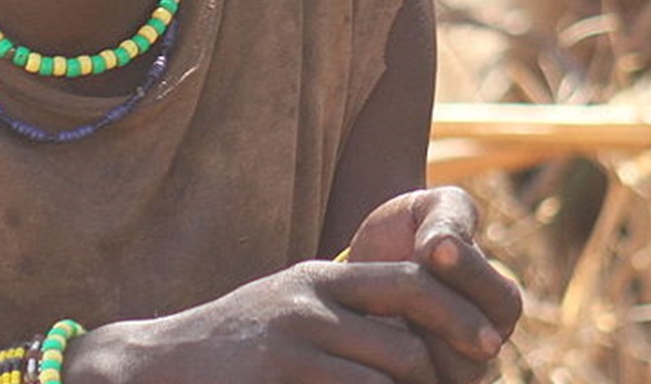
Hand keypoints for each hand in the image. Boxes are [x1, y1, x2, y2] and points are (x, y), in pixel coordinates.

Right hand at [66, 257, 506, 383]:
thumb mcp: (292, 307)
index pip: (410, 280)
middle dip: (434, 381)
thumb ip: (344, 311)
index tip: (489, 346)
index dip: (456, 313)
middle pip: (406, 344)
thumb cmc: (237, 345)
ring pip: (386, 380)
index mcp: (320, 277)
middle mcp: (309, 299)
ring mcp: (291, 339)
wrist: (161, 361)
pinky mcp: (277, 373)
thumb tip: (415, 334)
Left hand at [346, 187, 522, 383]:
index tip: (431, 247)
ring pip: (451, 371)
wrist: (357, 273)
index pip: (504, 302)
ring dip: (417, 337)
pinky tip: (371, 332)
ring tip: (386, 306)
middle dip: (442, 309)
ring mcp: (452, 373)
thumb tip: (444, 246)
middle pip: (481, 345)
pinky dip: (394, 363)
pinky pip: (415, 381)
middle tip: (407, 282)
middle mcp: (481, 346)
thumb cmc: (400, 236)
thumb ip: (448, 216)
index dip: (469, 273)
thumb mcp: (426, 211)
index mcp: (494, 304)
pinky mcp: (420, 383)